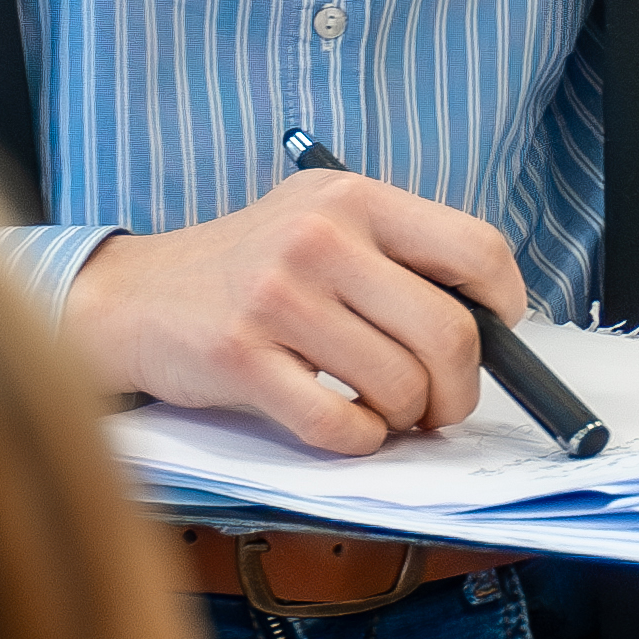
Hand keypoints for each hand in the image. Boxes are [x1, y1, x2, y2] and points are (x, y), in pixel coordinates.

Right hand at [62, 172, 526, 452]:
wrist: (134, 297)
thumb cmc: (247, 269)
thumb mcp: (320, 224)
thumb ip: (397, 255)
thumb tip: (489, 324)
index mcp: (353, 198)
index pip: (478, 250)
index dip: (504, 305)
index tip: (493, 335)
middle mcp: (319, 239)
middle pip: (450, 334)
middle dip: (459, 389)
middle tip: (440, 404)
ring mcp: (278, 298)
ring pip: (399, 389)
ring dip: (404, 419)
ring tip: (381, 410)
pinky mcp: (242, 358)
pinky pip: (340, 426)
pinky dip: (357, 440)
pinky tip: (342, 422)